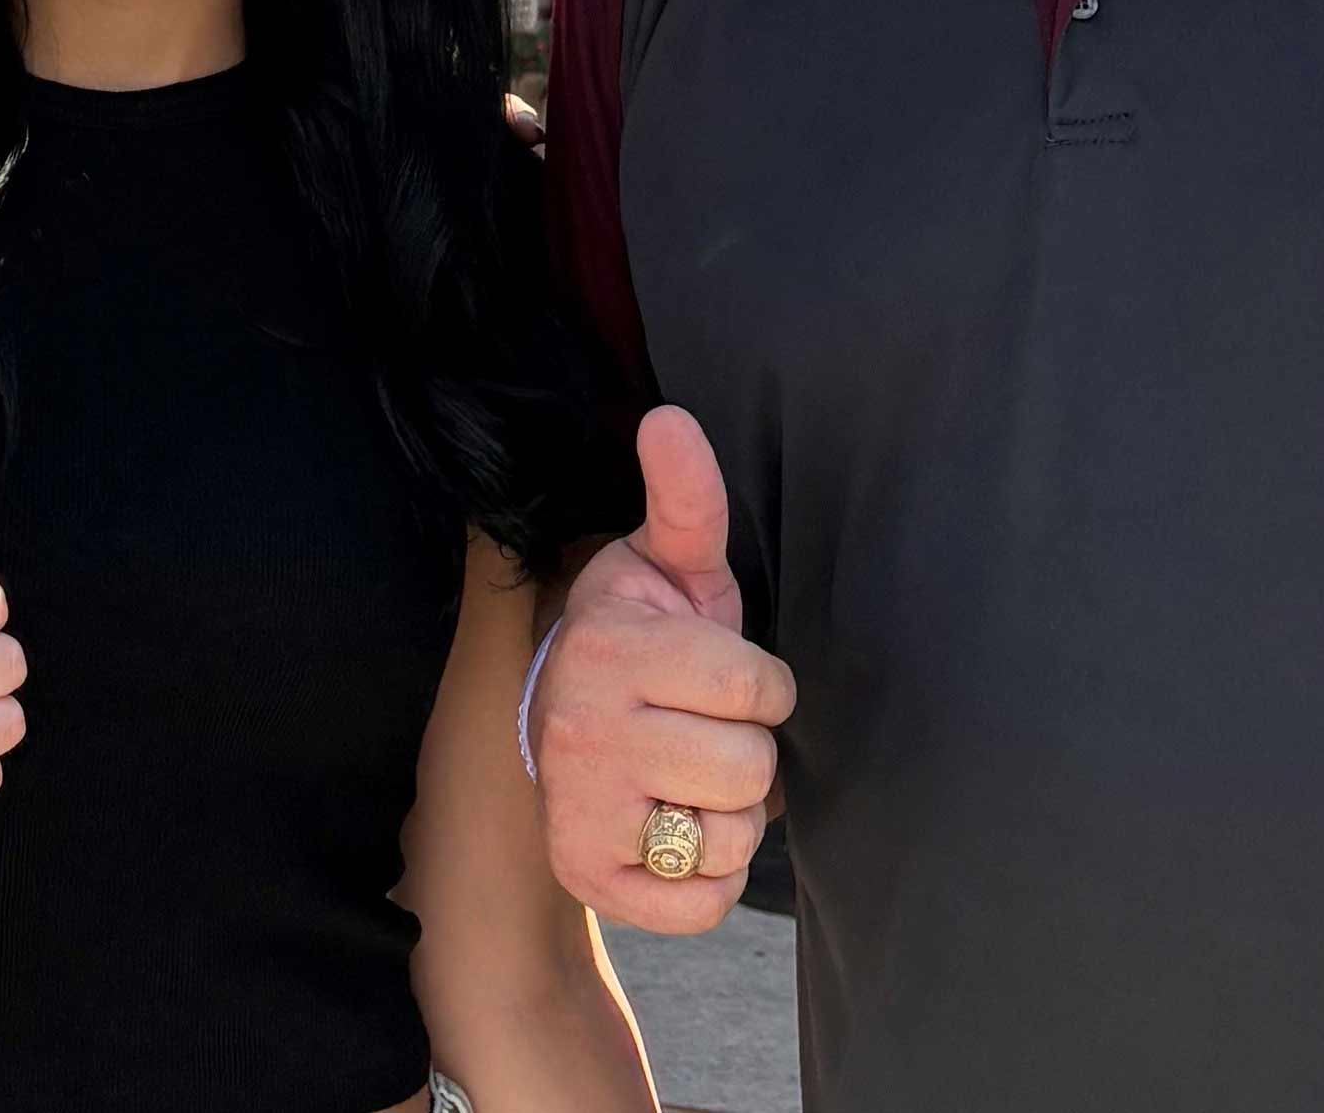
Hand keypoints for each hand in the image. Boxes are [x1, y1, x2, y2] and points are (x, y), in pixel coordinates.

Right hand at [529, 408, 795, 933]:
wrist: (565, 722)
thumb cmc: (643, 642)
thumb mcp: (670, 564)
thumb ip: (687, 497)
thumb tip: (670, 417)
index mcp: (609, 647)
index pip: (759, 686)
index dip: (758, 685)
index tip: (713, 677)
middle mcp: (580, 729)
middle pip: (751, 768)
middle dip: (745, 752)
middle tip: (696, 731)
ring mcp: (578, 808)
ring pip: (733, 836)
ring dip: (730, 816)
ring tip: (684, 780)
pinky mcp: (587, 876)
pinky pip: (702, 906)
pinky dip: (709, 882)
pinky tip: (674, 833)